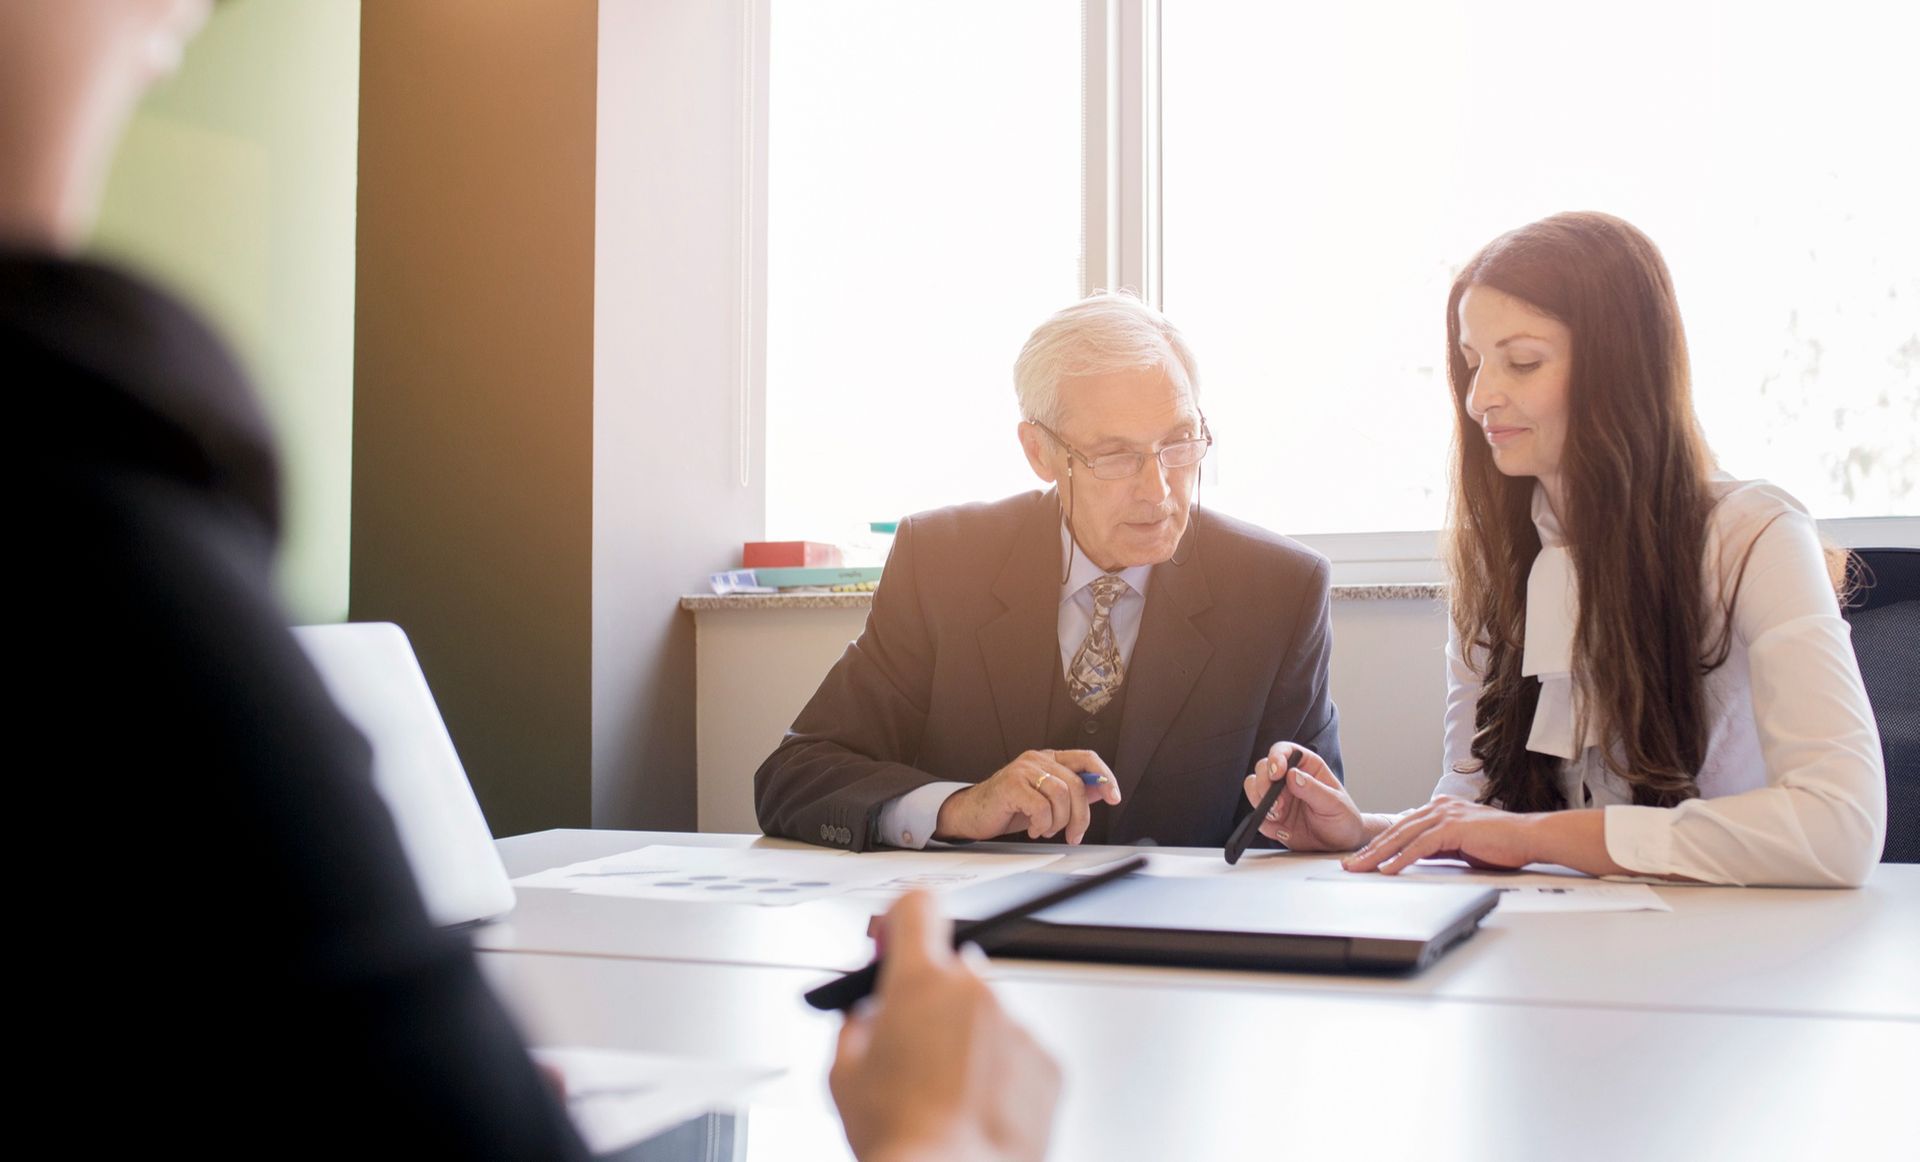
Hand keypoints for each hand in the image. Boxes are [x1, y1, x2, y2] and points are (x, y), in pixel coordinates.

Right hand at [830, 892, 1060, 1161]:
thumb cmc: (900, 1137)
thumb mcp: (843, 1074)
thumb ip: (856, 1023)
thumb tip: (866, 1013)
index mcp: (919, 982)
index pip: (917, 906)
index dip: (903, 918)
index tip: (896, 934)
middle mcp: (974, 991)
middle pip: (952, 970)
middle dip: (932, 997)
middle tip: (913, 1043)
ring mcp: (1015, 1025)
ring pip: (985, 1015)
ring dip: (967, 1040)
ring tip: (945, 1092)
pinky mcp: (1047, 1062)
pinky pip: (1017, 1051)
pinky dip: (1000, 1071)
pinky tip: (974, 1106)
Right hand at [935, 749, 1121, 844]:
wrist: (972, 814)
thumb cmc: (1008, 807)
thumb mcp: (1046, 800)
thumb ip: (1072, 793)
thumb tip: (1100, 790)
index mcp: (1048, 759)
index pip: (1086, 758)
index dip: (1105, 776)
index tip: (1114, 797)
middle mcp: (1037, 759)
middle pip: (1077, 784)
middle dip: (1080, 816)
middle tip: (1074, 834)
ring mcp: (1023, 769)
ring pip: (1062, 795)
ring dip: (1059, 821)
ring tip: (1046, 829)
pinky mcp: (1011, 784)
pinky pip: (1041, 807)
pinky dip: (1042, 824)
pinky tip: (1034, 828)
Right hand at [1241, 742, 1369, 850]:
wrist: (1340, 844)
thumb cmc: (1344, 818)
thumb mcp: (1335, 803)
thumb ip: (1314, 789)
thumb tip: (1293, 775)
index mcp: (1307, 767)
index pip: (1284, 751)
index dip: (1276, 757)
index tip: (1277, 773)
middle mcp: (1288, 779)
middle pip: (1263, 768)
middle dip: (1264, 784)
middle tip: (1276, 803)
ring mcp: (1278, 797)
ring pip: (1254, 788)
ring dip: (1260, 801)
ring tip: (1278, 815)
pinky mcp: (1272, 817)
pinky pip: (1257, 814)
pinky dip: (1263, 820)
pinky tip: (1281, 829)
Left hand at [1341, 796, 1533, 873]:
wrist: (1529, 838)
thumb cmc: (1501, 844)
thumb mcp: (1460, 846)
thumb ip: (1437, 847)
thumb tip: (1415, 858)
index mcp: (1439, 810)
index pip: (1402, 829)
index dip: (1380, 844)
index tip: (1362, 858)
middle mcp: (1438, 808)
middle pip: (1395, 831)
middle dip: (1370, 850)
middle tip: (1349, 864)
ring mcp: (1445, 816)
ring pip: (1402, 837)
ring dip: (1378, 855)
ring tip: (1360, 868)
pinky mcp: (1453, 828)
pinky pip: (1420, 847)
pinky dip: (1401, 859)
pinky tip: (1388, 870)